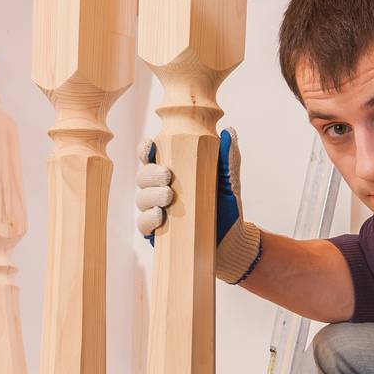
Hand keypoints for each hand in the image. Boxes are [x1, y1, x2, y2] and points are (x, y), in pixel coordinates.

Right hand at [134, 129, 261, 285]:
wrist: (232, 241)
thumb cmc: (227, 208)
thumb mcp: (229, 182)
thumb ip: (227, 159)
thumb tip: (228, 132)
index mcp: (173, 173)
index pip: (151, 157)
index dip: (145, 149)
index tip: (151, 146)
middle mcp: (159, 190)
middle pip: (142, 177)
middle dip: (151, 174)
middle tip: (167, 176)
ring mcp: (156, 211)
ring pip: (141, 199)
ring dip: (150, 196)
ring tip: (168, 197)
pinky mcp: (156, 233)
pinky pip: (143, 225)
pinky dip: (148, 219)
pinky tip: (159, 216)